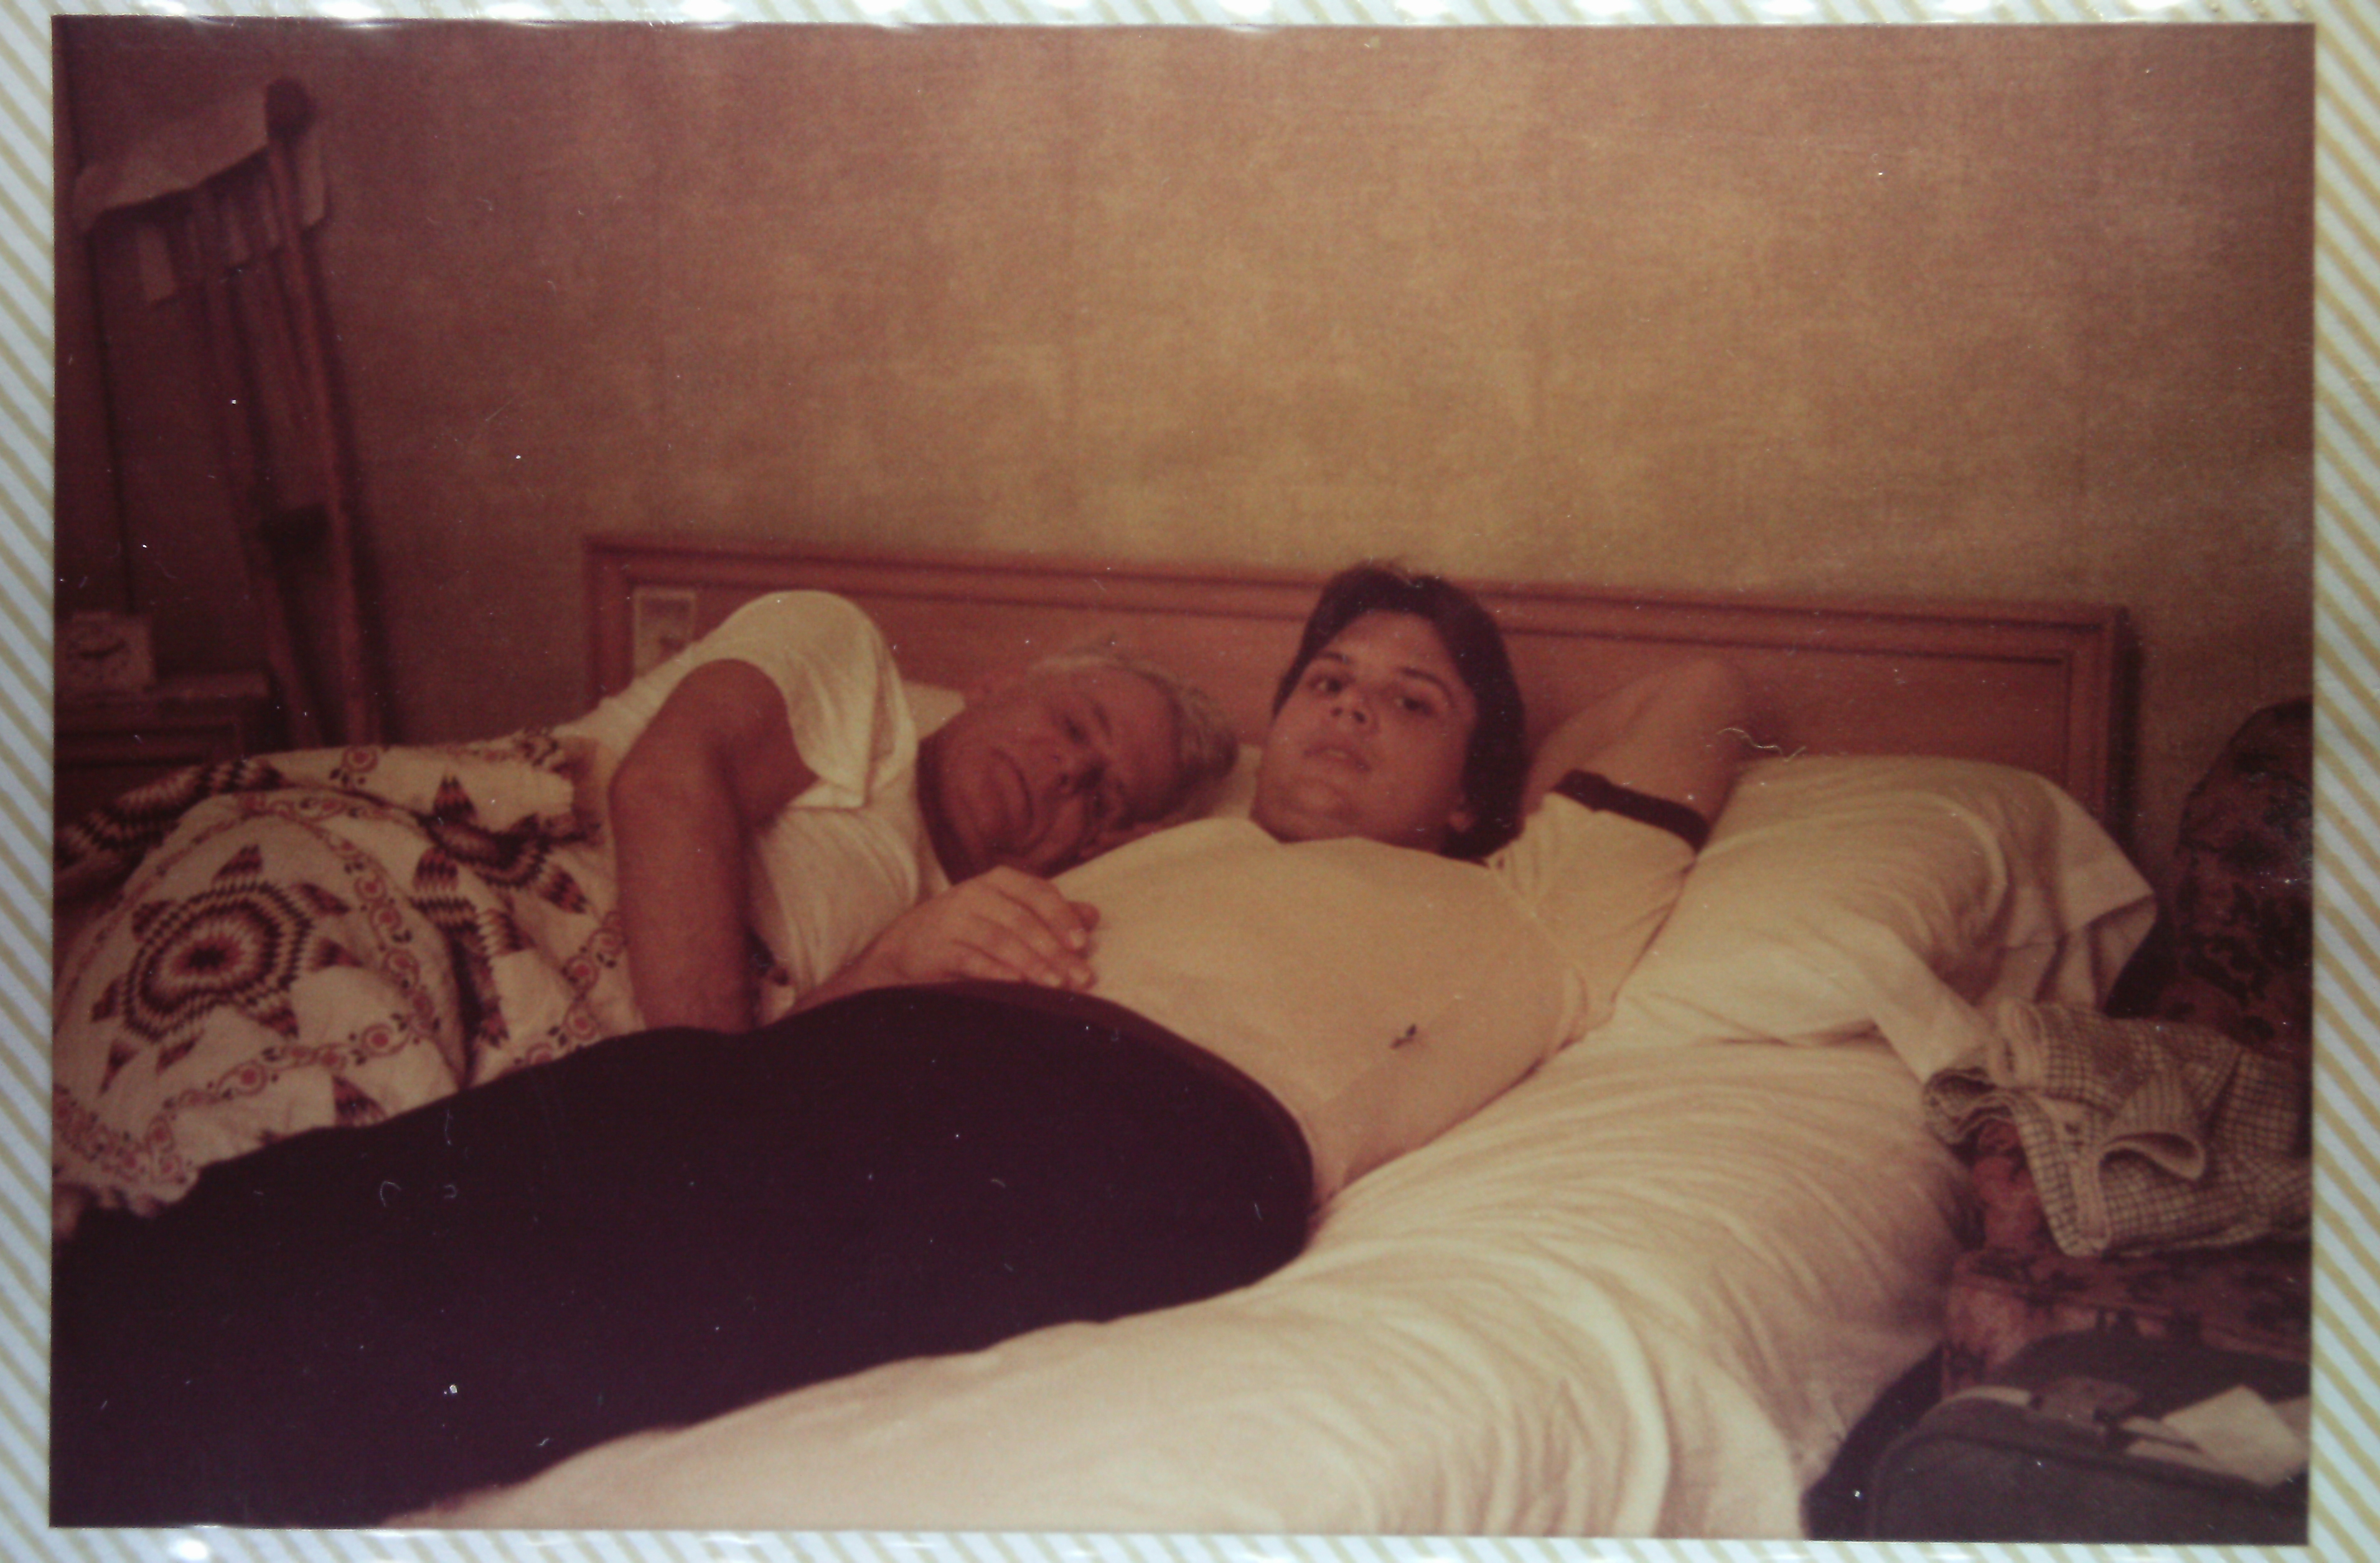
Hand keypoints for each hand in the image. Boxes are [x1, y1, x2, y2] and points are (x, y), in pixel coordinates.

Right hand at [803, 868, 1100, 1007]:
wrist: (904, 947)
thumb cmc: (967, 929)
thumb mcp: (1007, 914)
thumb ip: (1048, 913)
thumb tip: (1093, 916)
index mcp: (997, 881)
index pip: (1037, 893)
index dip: (1062, 917)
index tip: (1083, 943)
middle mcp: (975, 893)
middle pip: (1023, 921)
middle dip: (1055, 950)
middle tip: (1081, 977)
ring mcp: (954, 919)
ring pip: (1001, 940)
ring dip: (1032, 964)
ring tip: (1057, 985)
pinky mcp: (938, 947)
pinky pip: (972, 960)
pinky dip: (996, 972)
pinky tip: (1018, 986)